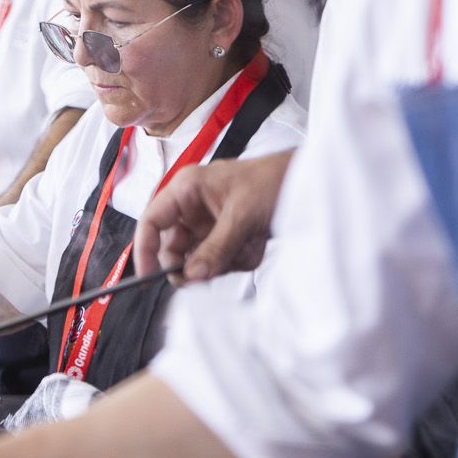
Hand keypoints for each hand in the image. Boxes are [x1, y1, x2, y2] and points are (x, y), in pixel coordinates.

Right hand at [134, 150, 295, 282]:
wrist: (311, 182)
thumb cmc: (274, 180)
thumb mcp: (241, 216)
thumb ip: (215, 248)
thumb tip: (192, 276)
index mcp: (187, 189)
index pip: (151, 222)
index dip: (146, 250)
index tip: (148, 278)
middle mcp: (194, 206)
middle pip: (175, 247)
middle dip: (197, 261)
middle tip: (211, 271)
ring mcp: (211, 222)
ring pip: (200, 258)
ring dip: (225, 260)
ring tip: (249, 244)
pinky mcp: (228, 235)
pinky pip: (222, 260)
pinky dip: (239, 259)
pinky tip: (257, 244)